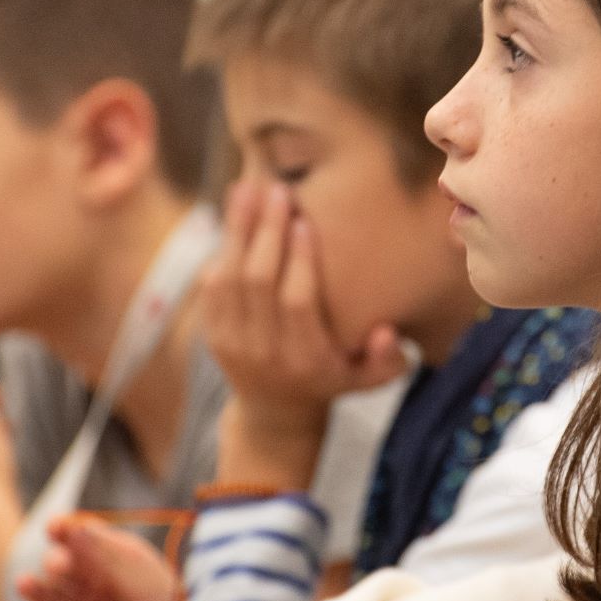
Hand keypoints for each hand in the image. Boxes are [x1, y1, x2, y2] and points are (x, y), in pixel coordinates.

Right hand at [19, 514, 182, 600]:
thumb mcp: (143, 580)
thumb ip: (108, 554)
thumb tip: (77, 525)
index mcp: (121, 563)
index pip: (86, 539)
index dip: (67, 530)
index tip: (53, 527)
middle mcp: (102, 586)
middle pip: (65, 567)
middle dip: (57, 562)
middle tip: (58, 566)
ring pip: (53, 599)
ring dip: (38, 591)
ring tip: (24, 585)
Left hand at [202, 180, 406, 488]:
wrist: (276, 412)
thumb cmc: (333, 381)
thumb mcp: (371, 380)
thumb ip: (388, 359)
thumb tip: (387, 331)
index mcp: (305, 360)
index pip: (297, 302)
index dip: (300, 260)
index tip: (305, 220)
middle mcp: (264, 352)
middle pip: (258, 282)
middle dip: (266, 231)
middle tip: (278, 190)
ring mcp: (232, 343)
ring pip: (228, 277)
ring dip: (237, 229)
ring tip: (247, 188)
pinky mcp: (212, 333)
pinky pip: (212, 285)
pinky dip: (222, 247)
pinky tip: (234, 214)